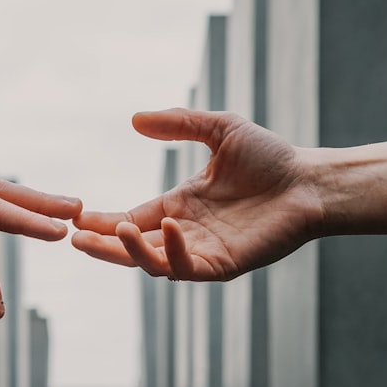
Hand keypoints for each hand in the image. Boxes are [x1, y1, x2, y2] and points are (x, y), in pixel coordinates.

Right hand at [72, 108, 319, 280]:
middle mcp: (186, 232)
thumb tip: (135, 119)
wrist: (310, 180)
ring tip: (114, 231)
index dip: (103, 222)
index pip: (132, 219)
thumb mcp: (218, 129)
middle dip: (103, 246)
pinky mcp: (224, 265)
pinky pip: (189, 268)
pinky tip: (167, 228)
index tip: (76, 217)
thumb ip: (178, 124)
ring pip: (154, 263)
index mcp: (180, 206)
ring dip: (130, 251)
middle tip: (75, 238)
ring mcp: (204, 251)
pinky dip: (173, 252)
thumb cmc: (271, 157)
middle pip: (133, 247)